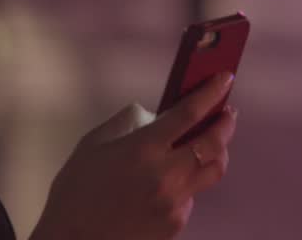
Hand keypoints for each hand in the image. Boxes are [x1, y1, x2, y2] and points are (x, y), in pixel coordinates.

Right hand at [29, 72, 237, 239]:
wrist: (73, 239)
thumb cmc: (75, 193)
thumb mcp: (91, 146)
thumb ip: (122, 125)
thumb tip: (144, 113)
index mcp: (143, 148)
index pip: (189, 113)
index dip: (211, 93)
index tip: (224, 79)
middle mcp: (165, 174)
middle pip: (214, 143)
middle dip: (226, 123)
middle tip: (227, 112)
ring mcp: (174, 201)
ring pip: (212, 171)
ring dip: (217, 152)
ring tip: (210, 143)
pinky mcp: (175, 223)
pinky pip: (192, 195)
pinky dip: (187, 182)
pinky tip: (171, 180)